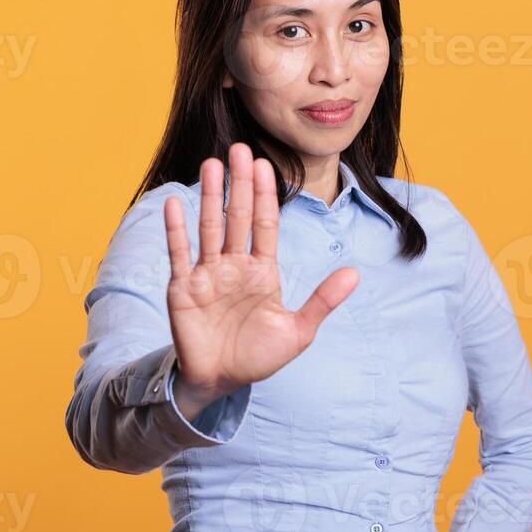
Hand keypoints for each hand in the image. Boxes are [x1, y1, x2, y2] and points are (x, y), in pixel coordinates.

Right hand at [162, 142, 359, 411]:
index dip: (266, 196)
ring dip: (210, 196)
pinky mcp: (183, 288)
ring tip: (211, 164)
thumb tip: (356, 273)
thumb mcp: (298, 332)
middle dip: (239, 184)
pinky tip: (175, 202)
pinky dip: (176, 229)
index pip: (265, 225)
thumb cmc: (258, 357)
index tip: (266, 164)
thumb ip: (323, 301)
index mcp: (263, 271)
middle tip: (239, 149)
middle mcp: (234, 266)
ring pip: (209, 227)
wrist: (221, 382)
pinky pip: (179, 253)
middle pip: (237, 217)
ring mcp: (208, 274)